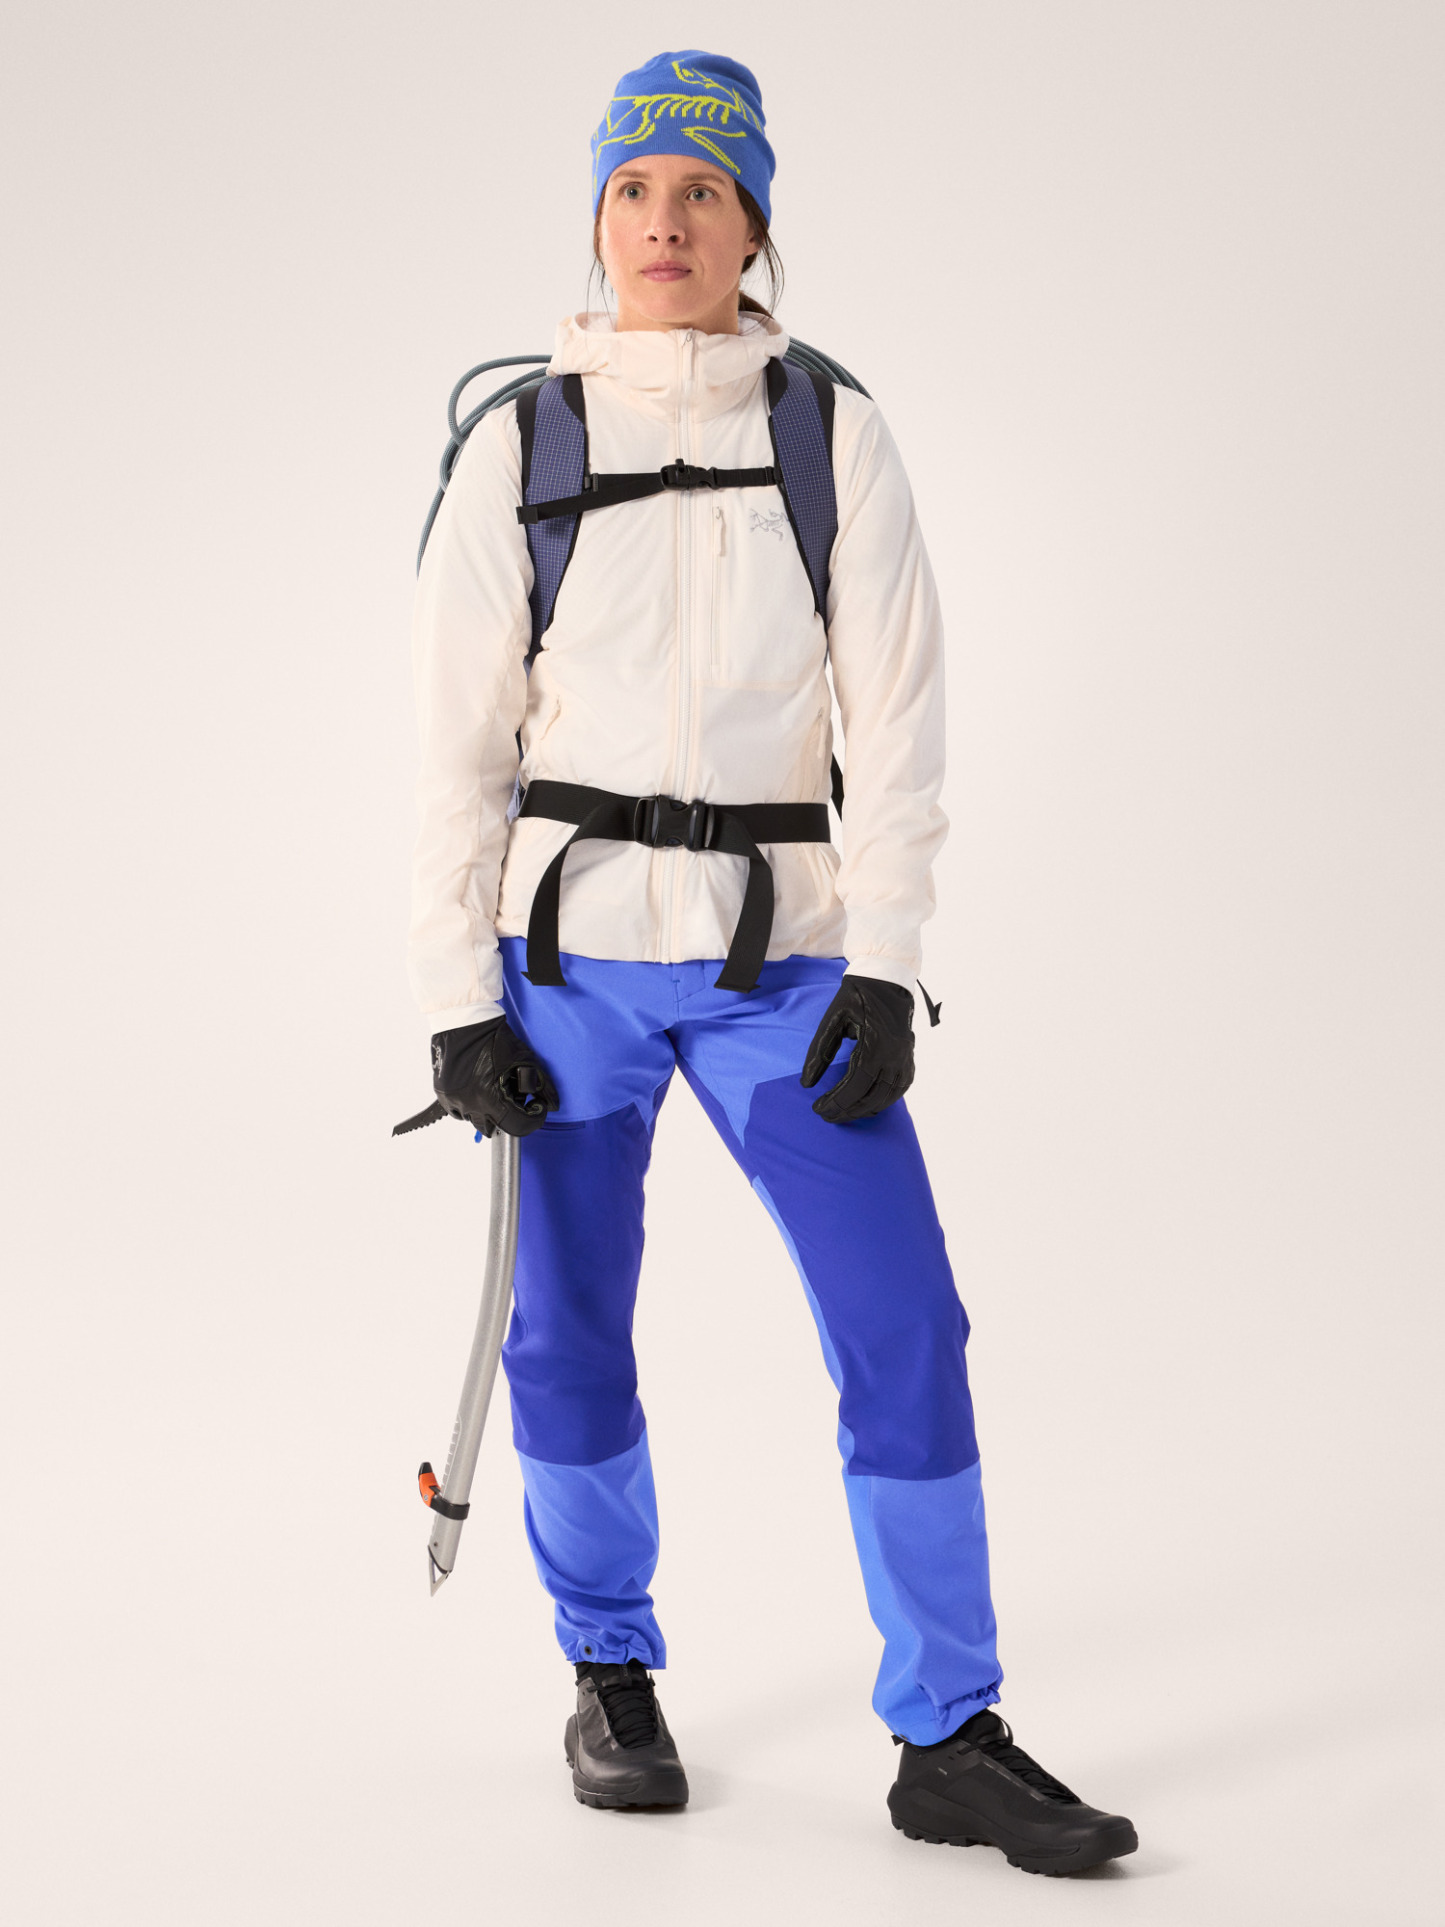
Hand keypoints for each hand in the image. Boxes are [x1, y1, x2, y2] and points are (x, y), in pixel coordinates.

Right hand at [431, 1017, 559, 1137]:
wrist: (464, 1021)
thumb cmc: (495, 1038)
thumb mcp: (525, 1060)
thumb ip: (543, 1085)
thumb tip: (554, 1105)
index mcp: (489, 1099)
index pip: (517, 1125)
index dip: (533, 1119)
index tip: (537, 1107)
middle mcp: (469, 1104)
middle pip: (496, 1127)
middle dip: (511, 1116)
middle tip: (516, 1095)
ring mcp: (453, 1100)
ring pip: (476, 1121)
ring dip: (490, 1112)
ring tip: (497, 1089)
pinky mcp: (443, 1094)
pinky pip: (459, 1112)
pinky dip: (472, 1106)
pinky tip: (481, 1089)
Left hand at [800, 977, 914, 1123]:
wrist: (886, 980)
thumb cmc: (856, 998)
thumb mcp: (833, 1019)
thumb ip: (820, 1051)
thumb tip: (806, 1083)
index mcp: (875, 1043)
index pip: (856, 1084)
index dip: (836, 1101)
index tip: (817, 1108)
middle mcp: (894, 1055)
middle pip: (871, 1096)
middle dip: (847, 1110)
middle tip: (825, 1115)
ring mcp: (905, 1058)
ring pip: (887, 1097)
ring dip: (864, 1110)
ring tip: (842, 1114)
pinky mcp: (909, 1058)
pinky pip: (900, 1089)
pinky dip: (883, 1102)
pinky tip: (867, 1106)